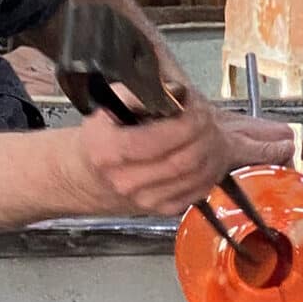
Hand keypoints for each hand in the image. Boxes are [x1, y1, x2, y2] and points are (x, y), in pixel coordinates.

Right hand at [64, 95, 293, 216]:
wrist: (84, 175)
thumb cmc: (102, 133)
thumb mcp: (110, 103)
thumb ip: (142, 93)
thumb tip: (178, 90)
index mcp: (110, 151)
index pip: (162, 138)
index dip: (188, 120)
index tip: (195, 103)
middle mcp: (129, 182)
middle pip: (187, 159)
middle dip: (207, 133)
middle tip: (208, 114)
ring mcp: (148, 201)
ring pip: (199, 176)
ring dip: (218, 150)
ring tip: (216, 129)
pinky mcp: (164, 211)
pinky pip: (201, 189)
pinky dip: (215, 169)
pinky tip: (215, 153)